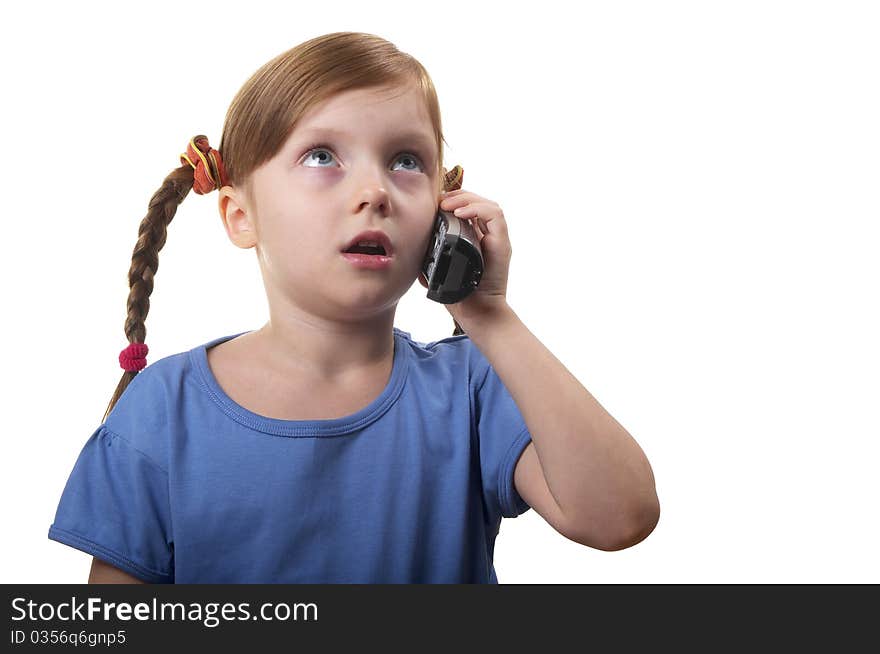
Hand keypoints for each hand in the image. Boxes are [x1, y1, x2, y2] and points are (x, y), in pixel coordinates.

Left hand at [418, 188, 512, 324]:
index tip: (434, 203)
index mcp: (474, 239)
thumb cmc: (460, 296)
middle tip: (440, 201)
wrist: (478, 314)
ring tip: (448, 205)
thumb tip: (411, 246)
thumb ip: (430, 256)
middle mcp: (488, 237)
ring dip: (467, 199)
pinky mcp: (502, 244)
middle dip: (458, 196)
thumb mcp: (438, 270)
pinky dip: (478, 209)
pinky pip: (495, 216)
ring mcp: (497, 240)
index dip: (453, 201)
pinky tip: (461, 214)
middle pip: (478, 203)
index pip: (468, 209)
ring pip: (488, 205)